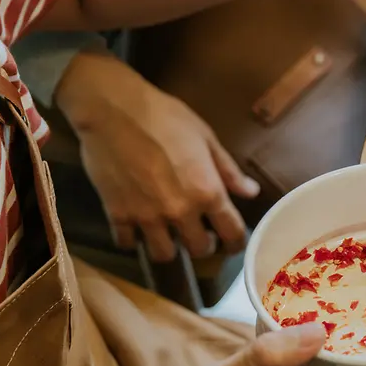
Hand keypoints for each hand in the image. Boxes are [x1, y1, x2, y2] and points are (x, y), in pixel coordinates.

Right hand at [55, 48, 257, 260]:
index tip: (233, 243)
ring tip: (167, 235)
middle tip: (198, 234)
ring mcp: (147, 216)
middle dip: (203, 246)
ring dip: (169, 248)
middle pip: (198, 250)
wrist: (114, 110)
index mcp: (207, 192)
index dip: (236, 243)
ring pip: (163, 255)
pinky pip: (127, 243)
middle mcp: (180, 211)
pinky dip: (133, 239)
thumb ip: (228, 170)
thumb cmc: (164, 116)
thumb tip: (251, 192)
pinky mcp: (117, 214)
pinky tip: (136, 227)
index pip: (232, 233)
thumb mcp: (205, 137)